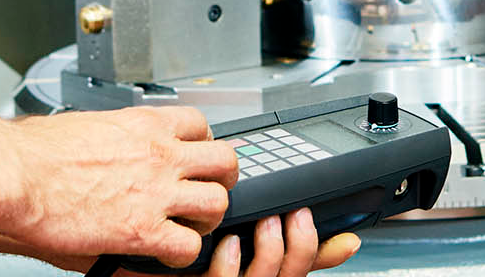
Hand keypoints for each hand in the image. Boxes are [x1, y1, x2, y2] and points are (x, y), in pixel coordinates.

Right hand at [0, 107, 237, 267]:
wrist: (12, 175)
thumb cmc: (32, 151)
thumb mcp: (85, 127)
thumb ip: (112, 137)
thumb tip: (110, 142)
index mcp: (142, 125)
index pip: (199, 124)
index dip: (203, 144)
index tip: (196, 156)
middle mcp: (157, 154)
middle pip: (223, 160)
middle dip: (221, 180)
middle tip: (207, 192)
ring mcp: (154, 192)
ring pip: (217, 203)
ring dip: (206, 219)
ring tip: (189, 227)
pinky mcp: (141, 230)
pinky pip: (188, 246)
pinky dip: (182, 254)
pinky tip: (164, 253)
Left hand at [174, 209, 361, 276]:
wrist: (141, 266)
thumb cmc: (190, 255)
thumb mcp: (245, 242)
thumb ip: (288, 239)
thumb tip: (330, 223)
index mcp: (262, 270)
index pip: (305, 267)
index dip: (327, 253)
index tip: (344, 233)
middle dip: (301, 246)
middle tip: (297, 213)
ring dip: (270, 251)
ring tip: (266, 220)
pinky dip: (231, 264)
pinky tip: (230, 243)